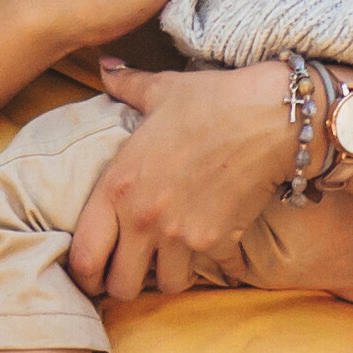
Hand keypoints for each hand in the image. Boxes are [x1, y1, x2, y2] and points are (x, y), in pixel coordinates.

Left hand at [67, 60, 290, 298]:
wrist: (269, 116)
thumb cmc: (210, 100)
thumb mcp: (160, 91)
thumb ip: (125, 86)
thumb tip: (104, 66)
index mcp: (117, 186)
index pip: (84, 255)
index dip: (83, 273)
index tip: (91, 274)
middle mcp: (144, 219)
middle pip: (122, 286)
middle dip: (125, 283)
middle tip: (134, 269)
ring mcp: (182, 235)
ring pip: (167, 286)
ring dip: (170, 275)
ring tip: (174, 257)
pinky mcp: (219, 242)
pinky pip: (214, 273)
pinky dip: (218, 267)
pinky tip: (219, 248)